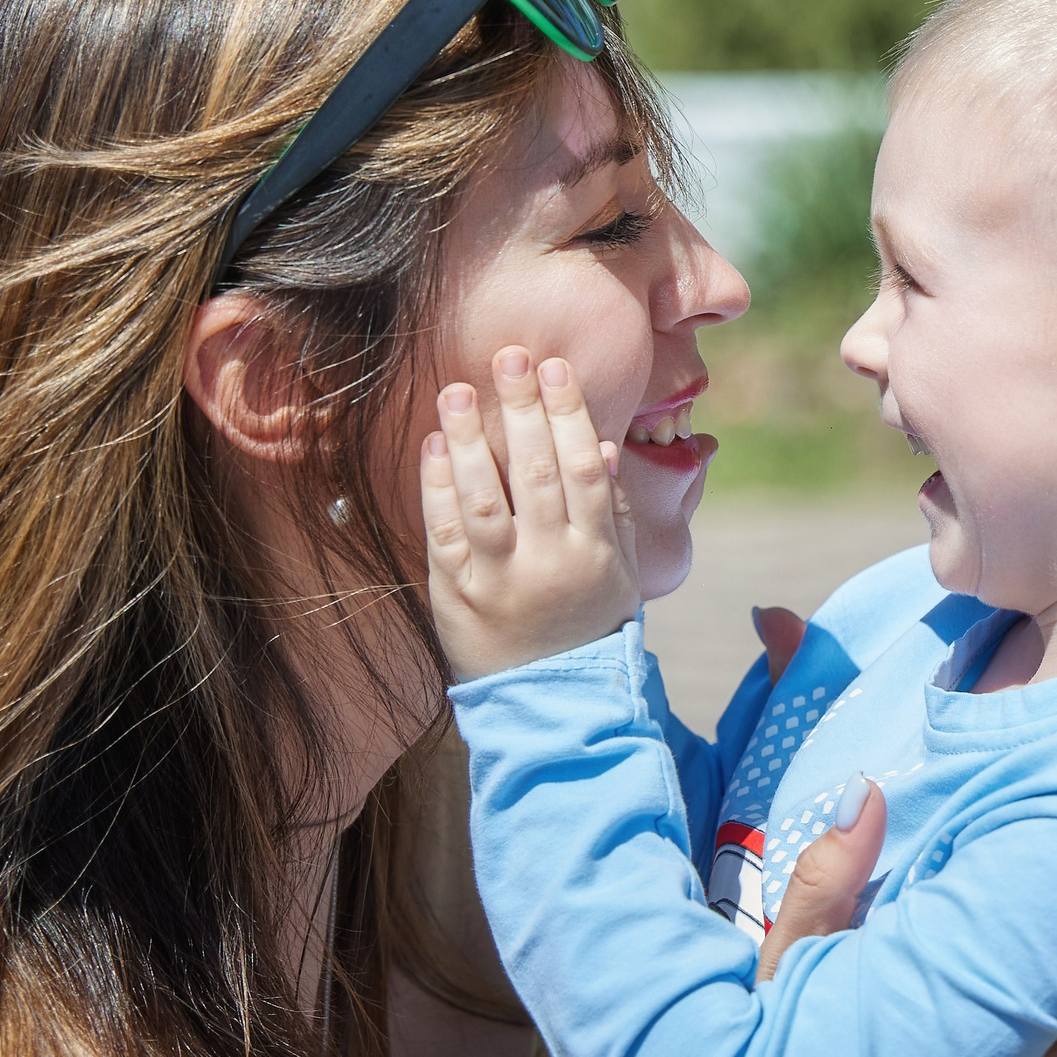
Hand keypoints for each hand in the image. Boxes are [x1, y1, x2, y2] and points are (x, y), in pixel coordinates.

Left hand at [420, 347, 638, 682]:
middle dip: (522, 409)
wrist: (552, 700)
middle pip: (535, 473)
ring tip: (458, 391)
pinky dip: (437, 487)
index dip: (569, 414)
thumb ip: (615, 510)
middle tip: (509, 356)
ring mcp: (501, 579)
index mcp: (596, 551)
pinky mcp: (458, 595)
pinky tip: (435, 445)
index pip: (583, 468)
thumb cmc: (590, 624)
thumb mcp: (621, 572)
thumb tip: (601, 446)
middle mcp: (550, 562)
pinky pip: (444, 533)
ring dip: (471, 439)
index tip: (555, 368)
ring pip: (484, 499)